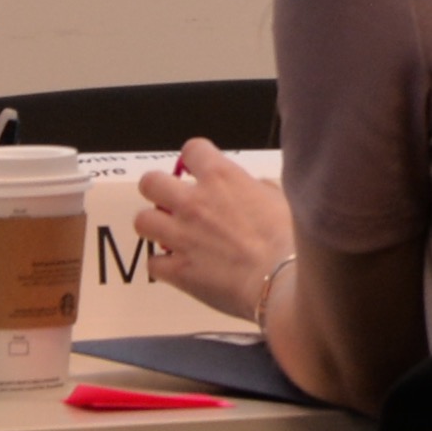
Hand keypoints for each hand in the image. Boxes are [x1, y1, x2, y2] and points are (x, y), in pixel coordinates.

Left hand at [134, 138, 293, 322]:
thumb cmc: (289, 241)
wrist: (282, 281)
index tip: (198, 169)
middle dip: (158, 190)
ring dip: (154, 226)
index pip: (192, 149)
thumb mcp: (279, 199)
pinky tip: (179, 268)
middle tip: (172, 202)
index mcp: (222, 177)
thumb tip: (251, 189)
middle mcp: (194, 202)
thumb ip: (254, 189)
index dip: (194, 159)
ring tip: (169, 235)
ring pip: (142, 221)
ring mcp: (181, 236)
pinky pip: (153, 263)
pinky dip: (163, 266)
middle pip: (150, 182)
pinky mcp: (178, 270)